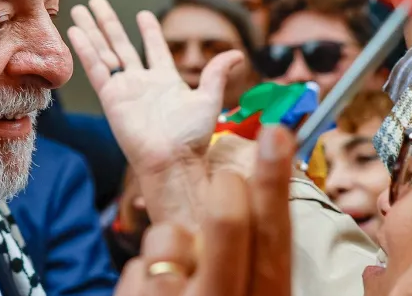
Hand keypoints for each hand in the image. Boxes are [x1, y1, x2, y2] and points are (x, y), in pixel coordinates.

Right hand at [68, 0, 243, 225]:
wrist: (173, 161)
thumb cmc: (192, 137)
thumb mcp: (209, 99)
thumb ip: (217, 73)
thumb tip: (238, 54)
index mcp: (166, 80)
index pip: (154, 49)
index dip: (149, 31)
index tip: (142, 14)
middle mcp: (143, 81)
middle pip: (121, 44)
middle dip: (109, 23)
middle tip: (97, 2)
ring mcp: (125, 88)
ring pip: (105, 51)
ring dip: (93, 30)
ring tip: (80, 8)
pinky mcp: (111, 97)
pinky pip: (96, 69)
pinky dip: (86, 49)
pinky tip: (76, 32)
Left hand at [114, 126, 293, 295]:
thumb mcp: (249, 293)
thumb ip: (252, 256)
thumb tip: (248, 188)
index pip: (275, 236)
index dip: (275, 181)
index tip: (274, 132)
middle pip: (228, 223)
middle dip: (225, 190)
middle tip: (224, 183)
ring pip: (169, 238)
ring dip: (169, 243)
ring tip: (176, 270)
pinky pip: (136, 267)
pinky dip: (142, 274)